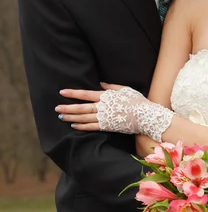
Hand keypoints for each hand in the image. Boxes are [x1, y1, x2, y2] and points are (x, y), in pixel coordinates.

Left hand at [56, 83, 173, 140]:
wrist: (145, 116)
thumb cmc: (137, 101)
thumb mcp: (125, 89)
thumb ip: (111, 87)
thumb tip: (100, 85)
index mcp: (106, 96)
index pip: (85, 94)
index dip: (72, 93)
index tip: (62, 92)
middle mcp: (103, 107)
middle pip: (81, 108)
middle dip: (67, 108)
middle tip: (56, 108)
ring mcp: (104, 118)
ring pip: (83, 118)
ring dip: (71, 118)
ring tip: (61, 117)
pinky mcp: (107, 127)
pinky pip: (91, 127)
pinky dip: (81, 127)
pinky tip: (74, 126)